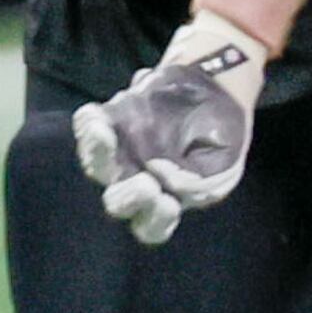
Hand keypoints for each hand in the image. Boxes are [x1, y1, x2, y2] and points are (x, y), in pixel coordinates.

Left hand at [71, 29, 263, 245]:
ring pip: (96, 164)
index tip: (169, 202)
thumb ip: (199, 183)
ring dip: (97, 153)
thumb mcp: (223, 163)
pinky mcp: (111, 121)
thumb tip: (166, 181)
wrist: (217, 87)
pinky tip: (95, 116)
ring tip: (105, 136)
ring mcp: (120, 152)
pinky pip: (87, 126)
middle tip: (146, 182)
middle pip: (117, 202)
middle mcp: (136, 180)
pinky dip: (88, 122)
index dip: (157, 220)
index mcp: (166, 199)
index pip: (151, 226)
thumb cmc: (221, 133)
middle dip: (128, 197)